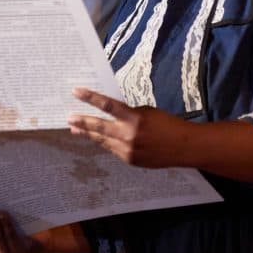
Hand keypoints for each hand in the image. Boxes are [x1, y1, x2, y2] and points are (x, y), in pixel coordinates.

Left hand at [68, 87, 189, 167]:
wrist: (183, 147)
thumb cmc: (166, 124)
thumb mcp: (146, 111)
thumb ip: (127, 113)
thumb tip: (108, 112)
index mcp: (134, 118)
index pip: (107, 106)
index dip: (90, 98)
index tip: (76, 92)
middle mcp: (129, 135)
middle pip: (99, 127)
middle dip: (82, 122)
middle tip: (68, 117)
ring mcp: (128, 150)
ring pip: (103, 140)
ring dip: (88, 134)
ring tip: (75, 129)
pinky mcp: (129, 160)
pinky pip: (112, 149)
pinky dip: (104, 143)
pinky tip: (96, 138)